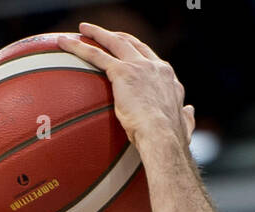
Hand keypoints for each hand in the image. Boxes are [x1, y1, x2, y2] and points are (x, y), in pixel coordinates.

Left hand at [57, 23, 191, 149]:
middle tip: (104, 34)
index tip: (129, 50)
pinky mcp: (123, 73)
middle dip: (118, 36)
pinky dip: (80, 47)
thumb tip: (189, 111)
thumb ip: (185, 115)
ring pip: (115, 42)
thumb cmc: (172, 139)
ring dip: (97, 34)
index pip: (151, 58)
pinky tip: (65, 43)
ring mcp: (139, 67)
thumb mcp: (184, 124)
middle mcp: (154, 66)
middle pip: (133, 44)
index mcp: (167, 77)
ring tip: (83, 30)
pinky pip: (97, 55)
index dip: (138, 52)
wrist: (164, 138)